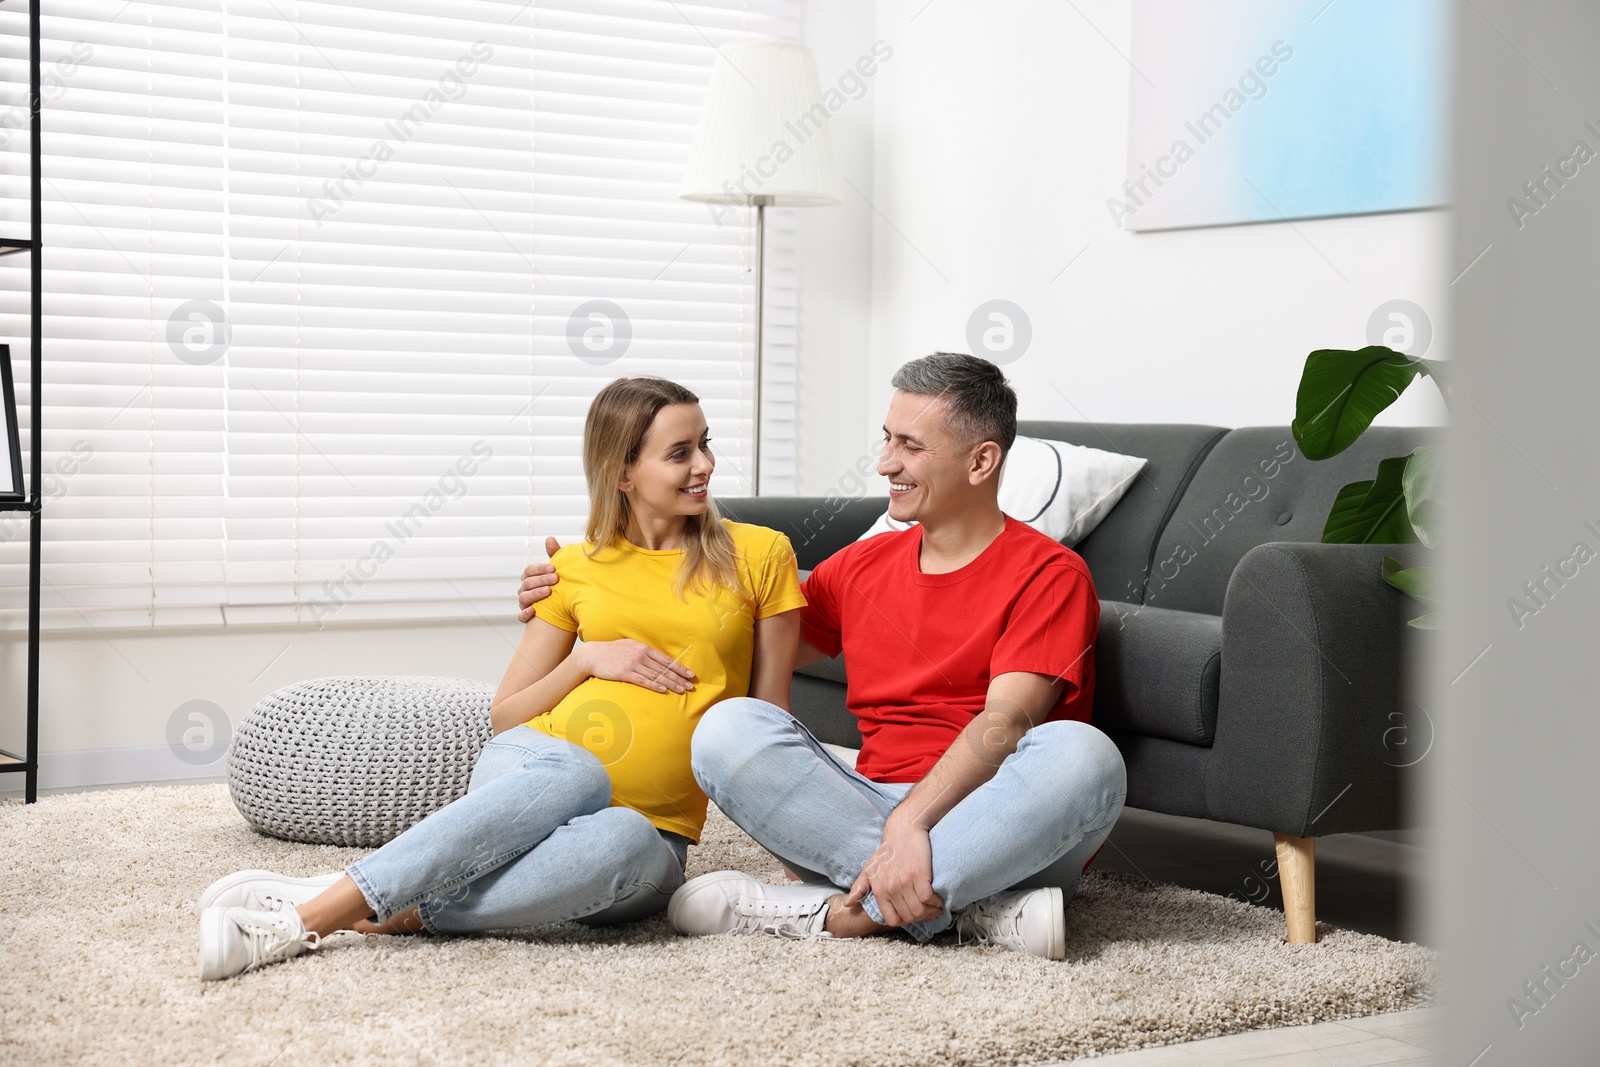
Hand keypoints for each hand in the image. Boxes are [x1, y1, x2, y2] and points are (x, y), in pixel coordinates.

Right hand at [518, 536, 561, 622]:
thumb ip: (553, 555)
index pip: (529, 570)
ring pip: (524, 598)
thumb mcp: (556, 571)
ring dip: (535, 594)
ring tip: (549, 592)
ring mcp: (524, 603)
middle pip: (527, 583)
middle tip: (556, 579)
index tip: (554, 568)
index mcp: (529, 578)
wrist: (563, 608)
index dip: (540, 569)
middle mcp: (524, 590)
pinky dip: (525, 613)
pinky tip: (534, 610)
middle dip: (541, 580)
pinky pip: (521, 616)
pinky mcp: (525, 616)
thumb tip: (549, 538)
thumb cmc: (557, 586)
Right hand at [578, 639, 695, 693]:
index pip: (666, 660)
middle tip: (691, 686)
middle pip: (664, 669)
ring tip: (682, 690)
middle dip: (679, 678)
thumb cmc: (612, 652)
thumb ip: (643, 651)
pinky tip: (664, 690)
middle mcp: (641, 655)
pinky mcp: (625, 673)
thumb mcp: (629, 646)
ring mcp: (633, 664)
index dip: (680, 668)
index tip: (690, 674)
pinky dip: (655, 685)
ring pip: (657, 675)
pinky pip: (643, 680)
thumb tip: (657, 659)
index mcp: (644, 648)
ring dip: (671, 683)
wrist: (592, 655)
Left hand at [843, 819, 941, 926]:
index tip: (913, 916)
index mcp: (879, 890)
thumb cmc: (888, 850)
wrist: (903, 829)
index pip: (892, 919)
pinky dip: (936, 901)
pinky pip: (928, 898)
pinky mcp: (919, 874)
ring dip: (931, 911)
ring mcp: (904, 882)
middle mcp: (890, 888)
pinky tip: (937, 897)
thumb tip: (848, 905)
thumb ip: (860, 888)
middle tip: (929, 912)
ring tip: (936, 906)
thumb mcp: (869, 868)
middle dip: (921, 918)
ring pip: (919, 910)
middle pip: (909, 916)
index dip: (905, 921)